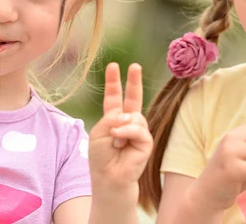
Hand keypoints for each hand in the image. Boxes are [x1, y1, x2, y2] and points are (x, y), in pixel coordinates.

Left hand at [88, 63, 152, 191]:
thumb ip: (112, 118)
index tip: (113, 66)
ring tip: (115, 140)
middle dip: (134, 81)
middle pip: (132, 98)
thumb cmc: (100, 159)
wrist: (109, 180)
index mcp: (113, 119)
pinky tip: (121, 141)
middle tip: (135, 65)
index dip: (113, 82)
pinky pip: (139, 129)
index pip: (113, 97)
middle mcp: (127, 123)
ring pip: (135, 116)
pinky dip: (128, 132)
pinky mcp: (146, 142)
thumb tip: (129, 115)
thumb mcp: (99, 132)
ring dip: (122, 126)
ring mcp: (138, 132)